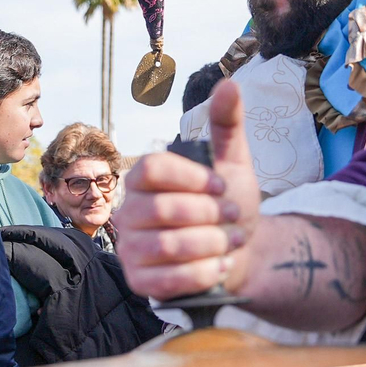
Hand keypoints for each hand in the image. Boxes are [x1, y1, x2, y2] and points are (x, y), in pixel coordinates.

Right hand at [113, 81, 260, 300]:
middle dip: (208, 215)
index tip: (222, 186)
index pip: (152, 168)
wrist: (236, 254)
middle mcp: (129, 211)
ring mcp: (131, 249)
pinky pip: (167, 280)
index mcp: (145, 178)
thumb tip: (230, 84)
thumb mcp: (233, 163)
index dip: (191, 178)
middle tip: (234, 216)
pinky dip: (203, 273)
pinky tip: (222, 265)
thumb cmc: (227, 206)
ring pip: (167, 246)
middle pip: (160, 209)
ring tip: (232, 241)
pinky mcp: (140, 283)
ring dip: (210, 244)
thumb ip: (227, 124)